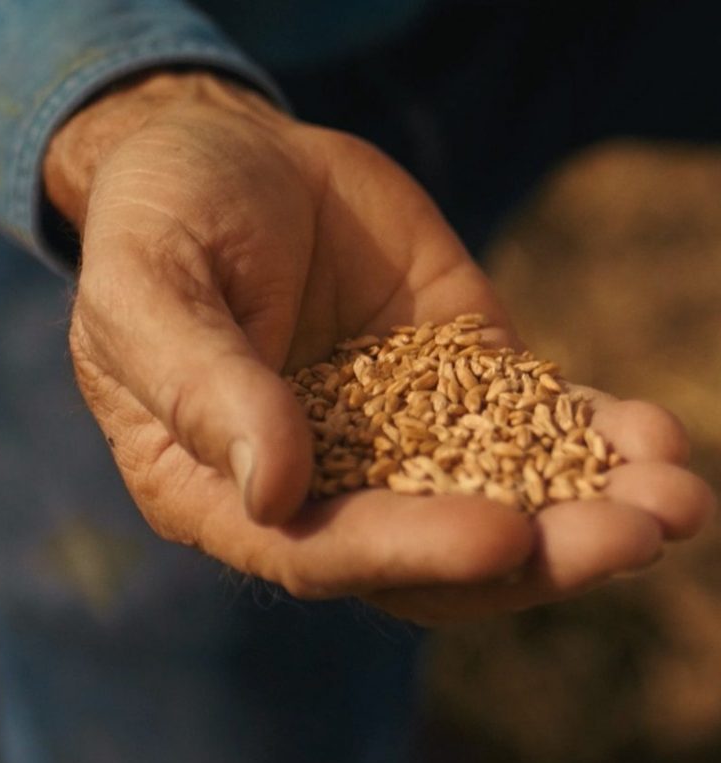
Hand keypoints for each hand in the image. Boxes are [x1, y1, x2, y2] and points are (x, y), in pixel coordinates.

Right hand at [44, 72, 713, 623]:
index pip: (322, 551)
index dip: (412, 552)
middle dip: (538, 554)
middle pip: (432, 550)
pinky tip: (653, 438)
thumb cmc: (162, 220)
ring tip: (678, 498)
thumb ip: (199, 384)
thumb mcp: (147, 287)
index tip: (506, 538)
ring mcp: (395, 432)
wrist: (230, 156)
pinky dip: (594, 437)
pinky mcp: (455, 375)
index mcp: (227, 488)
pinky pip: (530, 420)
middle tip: (636, 533)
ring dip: (590, 511)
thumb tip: (274, 490)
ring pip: (497, 498)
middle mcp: (320, 482)